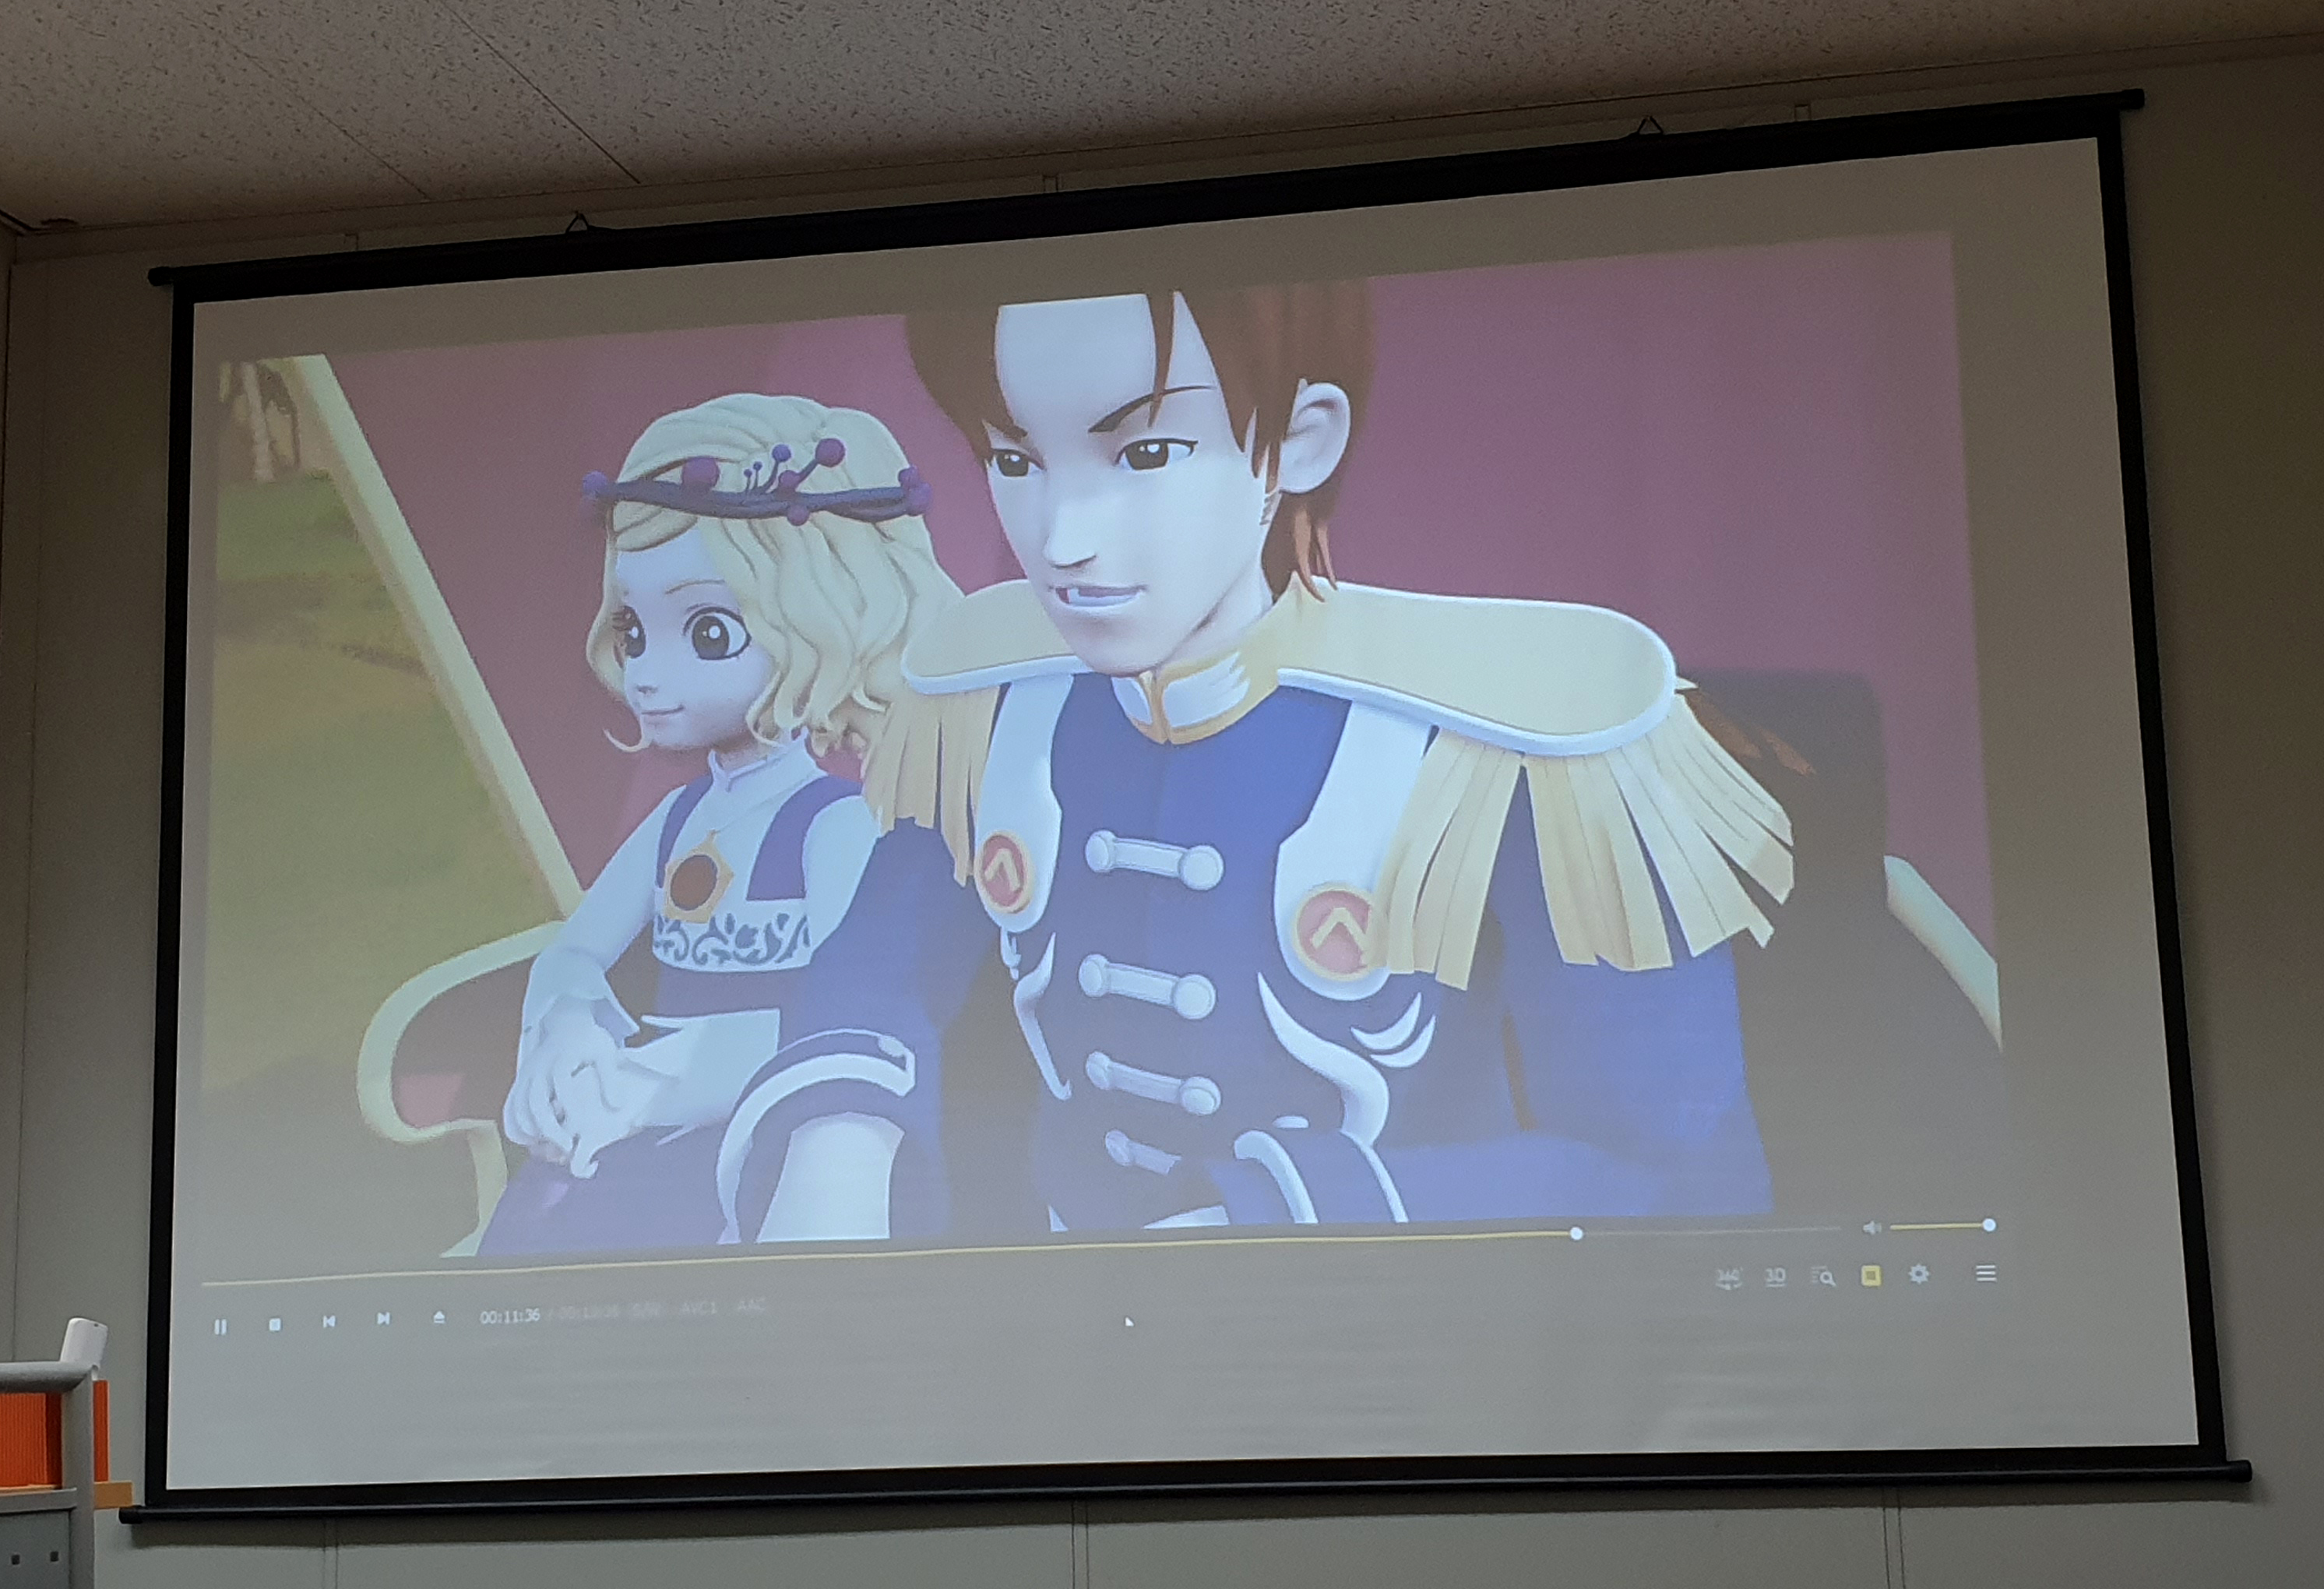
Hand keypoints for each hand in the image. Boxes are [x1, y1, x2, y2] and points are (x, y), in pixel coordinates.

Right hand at [508, 1002, 660, 1173]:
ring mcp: (525, 1076)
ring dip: (529, 1130)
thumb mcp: (605, 1052)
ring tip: (547, 1147)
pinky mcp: (519, 1082)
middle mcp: (539, 1069)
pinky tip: (529, 1140)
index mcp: (561, 1060)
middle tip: (566, 1147)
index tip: (582, 1129)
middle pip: (534, 1101)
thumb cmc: (588, 1041)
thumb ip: (611, 1077)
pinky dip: (515, 1125)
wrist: (565, 1023)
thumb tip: (616, 1106)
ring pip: (518, 1106)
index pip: (562, 1085)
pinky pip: (510, 1106)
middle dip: (548, 1128)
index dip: (570, 1109)